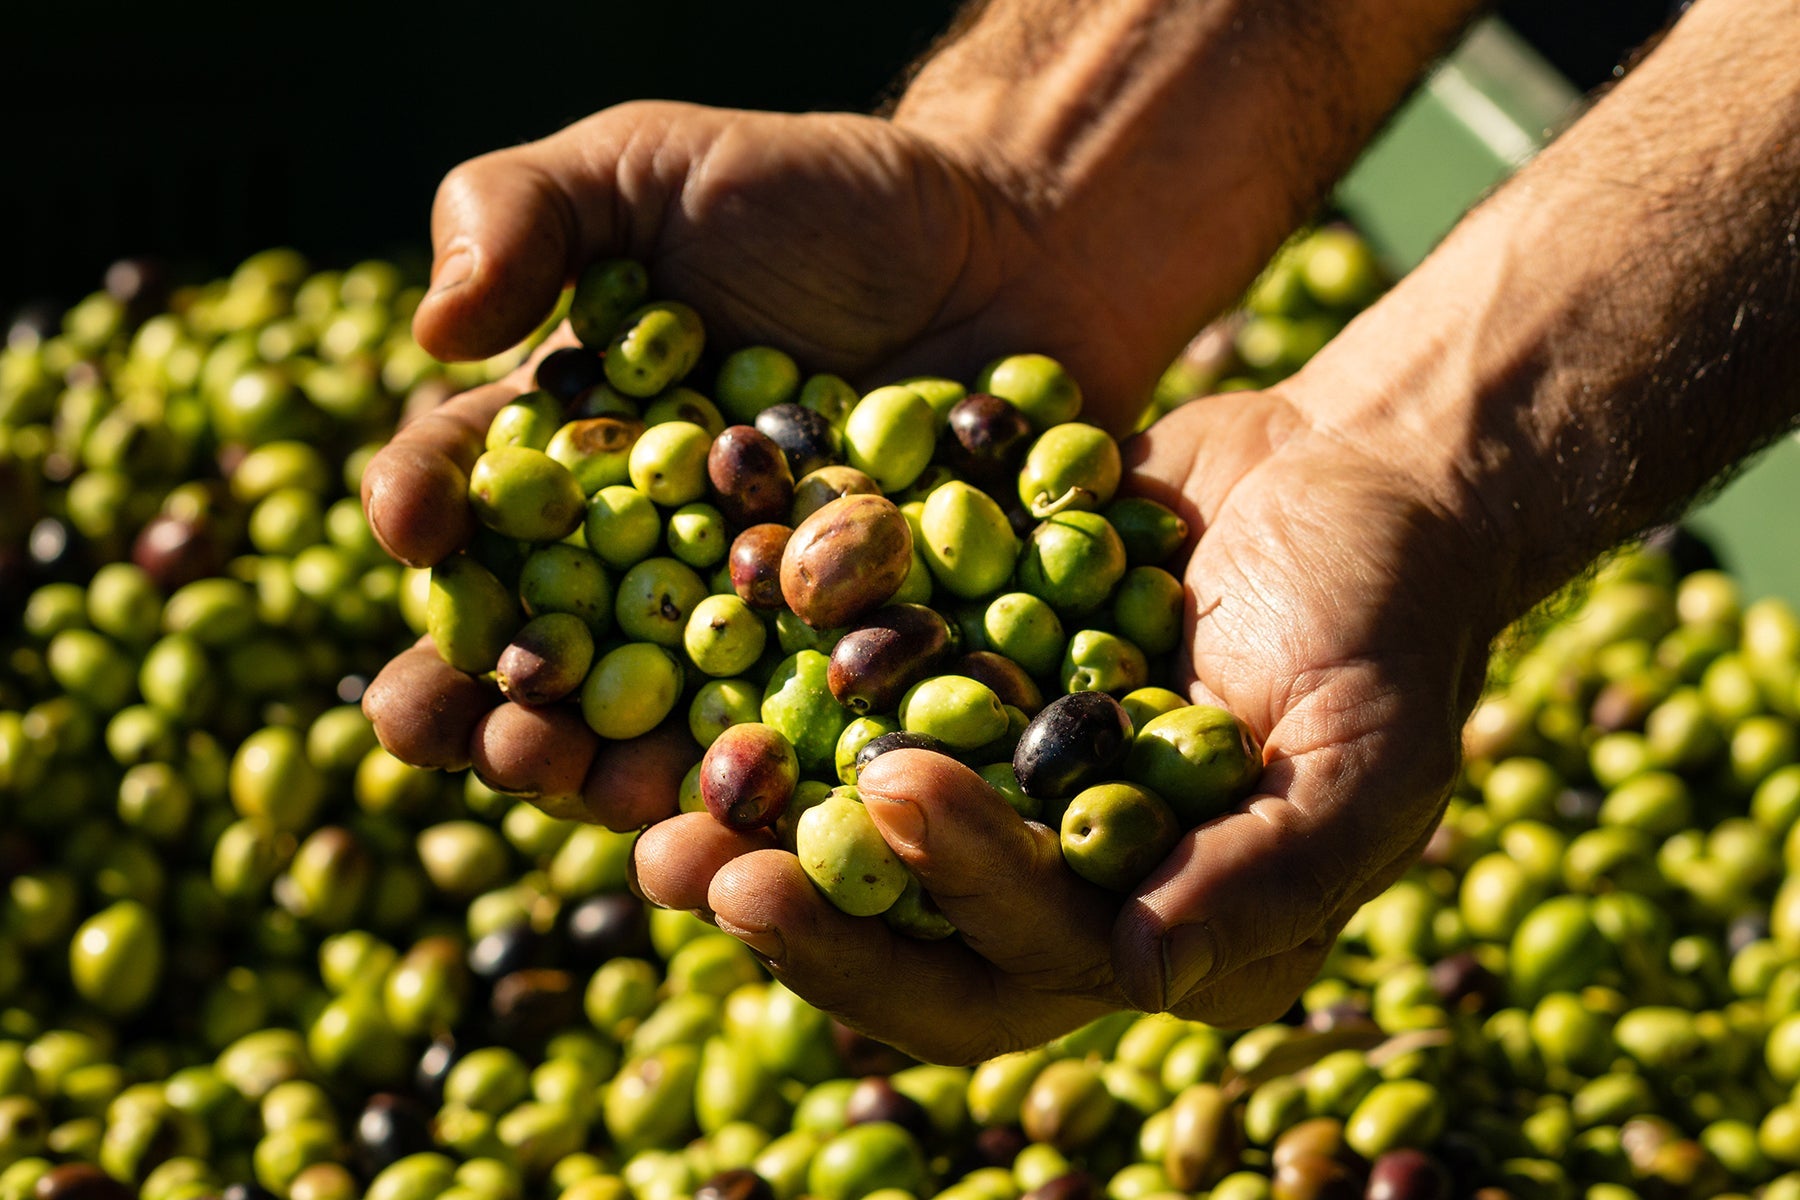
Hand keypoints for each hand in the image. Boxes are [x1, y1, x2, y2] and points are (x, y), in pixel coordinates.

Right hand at [359, 99, 1202, 819]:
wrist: (1015, 247)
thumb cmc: (823, 197)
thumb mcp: (656, 164)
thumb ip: (526, 210)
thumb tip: (432, 330)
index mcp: (566, 454)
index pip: (464, 495)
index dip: (422, 513)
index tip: (412, 527)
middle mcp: (638, 559)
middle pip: (539, 648)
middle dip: (499, 702)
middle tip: (496, 730)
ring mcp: (746, 626)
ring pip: (656, 721)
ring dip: (617, 770)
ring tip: (609, 791)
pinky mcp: (852, 667)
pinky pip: (803, 737)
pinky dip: (776, 780)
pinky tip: (757, 811)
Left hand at [636, 387, 1499, 1062]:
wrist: (1348, 478)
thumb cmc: (1388, 622)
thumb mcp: (1368, 753)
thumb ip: (1271, 875)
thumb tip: (1148, 977)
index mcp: (1143, 928)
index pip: (1021, 964)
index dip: (943, 912)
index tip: (881, 807)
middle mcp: (1046, 876)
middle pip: (900, 933)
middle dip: (799, 912)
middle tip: (688, 865)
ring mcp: (988, 784)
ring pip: (844, 838)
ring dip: (749, 826)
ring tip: (641, 800)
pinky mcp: (946, 685)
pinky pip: (844, 706)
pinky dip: (769, 699)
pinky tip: (687, 665)